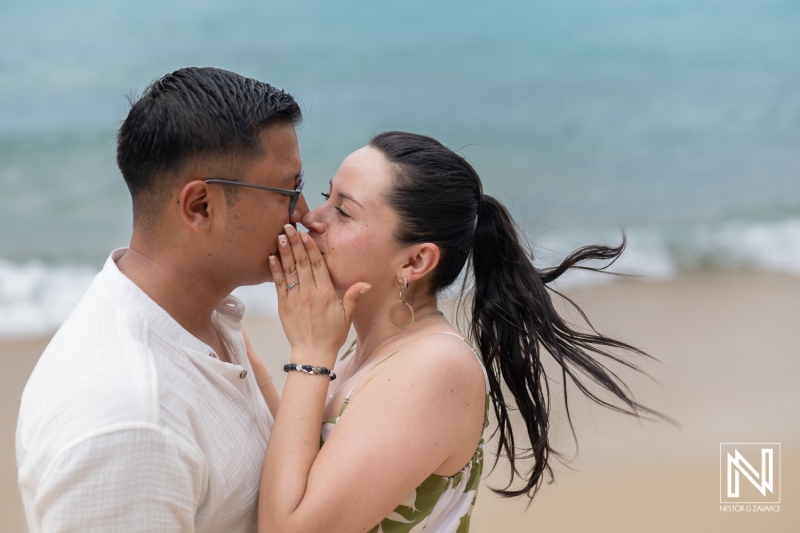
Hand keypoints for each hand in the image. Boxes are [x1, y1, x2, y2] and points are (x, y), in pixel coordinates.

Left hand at [269, 225, 369, 366]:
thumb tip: (366, 283)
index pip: (318, 265)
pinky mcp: (283, 305)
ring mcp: (295, 298)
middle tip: (289, 226)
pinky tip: (272, 257)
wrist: (312, 353)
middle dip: (296, 243)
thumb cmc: (332, 334)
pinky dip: (275, 269)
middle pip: (302, 263)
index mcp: (326, 293)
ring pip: (289, 270)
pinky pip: (279, 284)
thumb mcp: (347, 315)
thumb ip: (353, 296)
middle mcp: (309, 293)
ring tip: (280, 235)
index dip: (311, 248)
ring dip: (285, 251)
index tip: (306, 234)